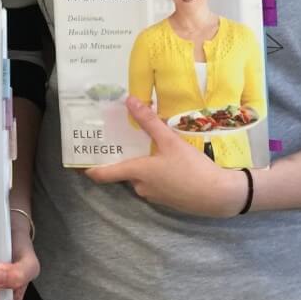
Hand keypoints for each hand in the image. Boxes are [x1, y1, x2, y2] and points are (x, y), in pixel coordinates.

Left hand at [85, 97, 247, 217]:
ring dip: (142, 163)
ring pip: (141, 176)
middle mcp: (141, 187)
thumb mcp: (170, 141)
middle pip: (125, 171)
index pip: (104, 174)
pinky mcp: (169, 199)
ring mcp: (155, 195)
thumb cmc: (192, 168)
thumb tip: (129, 100)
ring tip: (148, 144)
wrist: (220, 196)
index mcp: (137, 172)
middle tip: (122, 138)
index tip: (80, 161)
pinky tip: (168, 160)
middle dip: (124, 156)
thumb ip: (149, 121)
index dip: (91, 168)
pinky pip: (155, 182)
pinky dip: (156, 171)